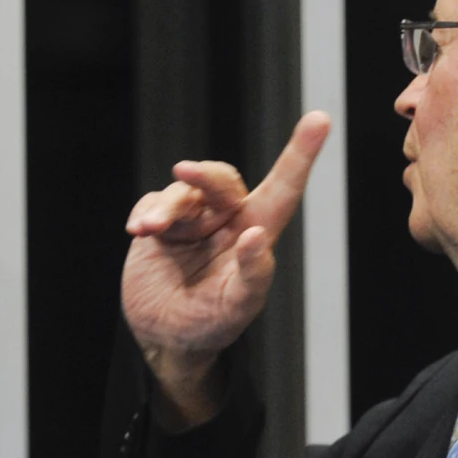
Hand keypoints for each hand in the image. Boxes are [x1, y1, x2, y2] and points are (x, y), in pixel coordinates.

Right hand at [121, 112, 330, 425]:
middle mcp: (227, 221)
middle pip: (223, 180)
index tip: (319, 120)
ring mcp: (192, 220)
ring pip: (184, 191)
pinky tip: (138, 231)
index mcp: (256, 235)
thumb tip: (255, 237)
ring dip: (166, 205)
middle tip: (183, 172)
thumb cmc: (211, 323)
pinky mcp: (160, 224)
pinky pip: (152, 202)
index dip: (301, 156)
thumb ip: (252, 276)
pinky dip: (145, 213)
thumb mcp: (237, 308)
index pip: (283, 190)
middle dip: (204, 173)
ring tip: (149, 229)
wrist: (165, 337)